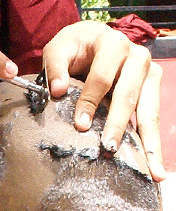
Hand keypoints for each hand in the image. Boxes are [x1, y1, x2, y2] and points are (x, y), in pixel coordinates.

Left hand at [43, 21, 164, 180]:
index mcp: (113, 43)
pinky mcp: (153, 88)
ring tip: (152, 172)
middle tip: (108, 148)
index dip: (90, 101)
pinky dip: (152, 142)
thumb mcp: (59, 48)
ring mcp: (149, 73)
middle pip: (128, 95)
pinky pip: (152, 117)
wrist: (92, 39)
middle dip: (118, 124)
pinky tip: (155, 165)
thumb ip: (55, 67)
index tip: (80, 125)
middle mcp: (137, 57)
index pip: (101, 77)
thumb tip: (58, 91)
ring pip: (149, 111)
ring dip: (149, 142)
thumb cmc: (74, 46)